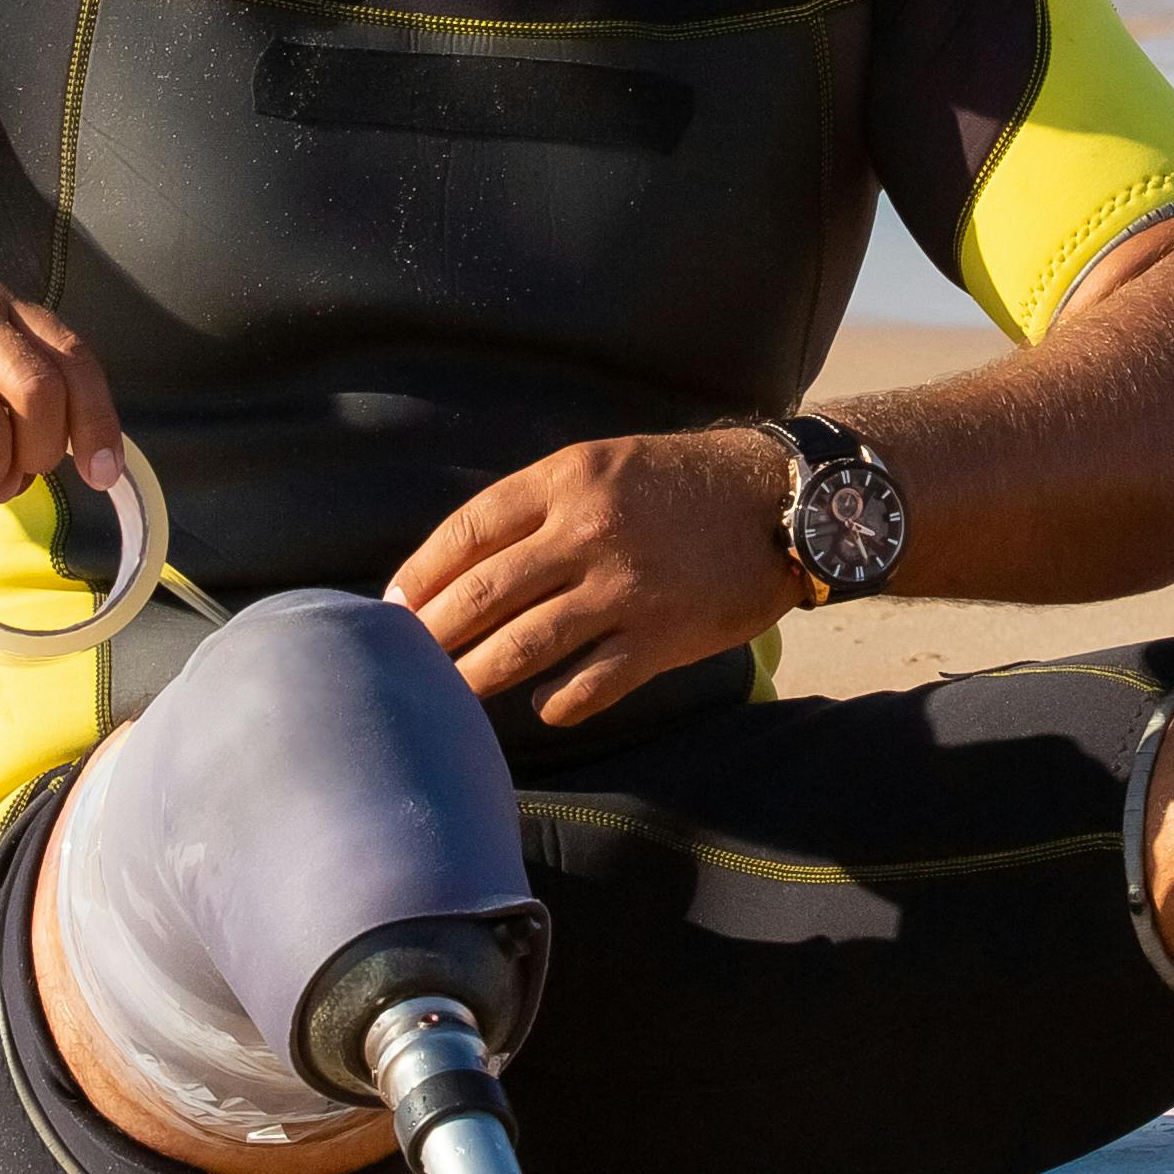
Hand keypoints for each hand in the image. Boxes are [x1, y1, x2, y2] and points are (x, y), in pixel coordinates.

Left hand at [391, 424, 806, 724]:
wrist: (781, 501)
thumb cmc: (683, 484)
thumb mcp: (605, 466)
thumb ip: (540, 508)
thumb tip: (466, 566)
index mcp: (568, 480)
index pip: (468, 532)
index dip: (420, 574)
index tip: (392, 606)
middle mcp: (589, 531)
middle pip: (483, 593)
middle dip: (432, 633)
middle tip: (404, 662)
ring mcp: (626, 588)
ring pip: (524, 645)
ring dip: (476, 676)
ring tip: (448, 696)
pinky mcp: (662, 637)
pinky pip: (589, 685)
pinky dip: (556, 702)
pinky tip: (542, 707)